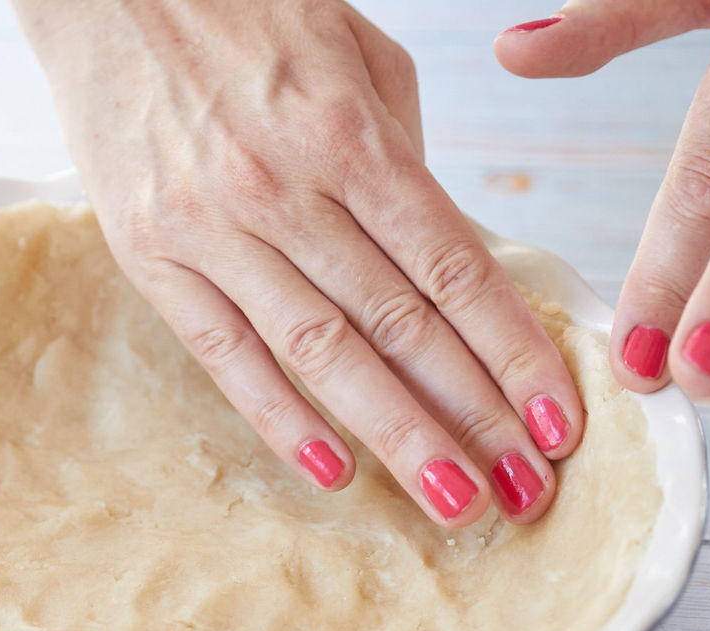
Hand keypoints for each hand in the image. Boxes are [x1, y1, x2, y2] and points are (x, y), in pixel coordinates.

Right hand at [14, 0, 584, 526]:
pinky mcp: (149, 257)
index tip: (559, 417)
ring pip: (321, 353)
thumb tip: (453, 264)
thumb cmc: (248, 15)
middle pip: (398, 324)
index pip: (452, 267)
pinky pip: (225, 353)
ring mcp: (211, 228)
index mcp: (348, 134)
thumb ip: (404, 163)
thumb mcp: (355, 60)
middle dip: (473, 414)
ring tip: (455, 502)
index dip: (512, 350)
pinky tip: (333, 470)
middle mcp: (284, 187)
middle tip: (527, 487)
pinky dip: (279, 418)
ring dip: (396, 436)